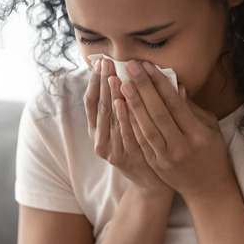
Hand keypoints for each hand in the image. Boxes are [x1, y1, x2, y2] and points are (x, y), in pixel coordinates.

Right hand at [83, 58, 170, 194]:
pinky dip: (122, 118)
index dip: (94, 81)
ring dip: (111, 97)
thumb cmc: (143, 145)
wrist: (152, 182)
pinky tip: (123, 103)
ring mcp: (110, 150)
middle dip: (103, 83)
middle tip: (106, 63)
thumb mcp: (131, 123)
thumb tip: (138, 70)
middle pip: (99, 106)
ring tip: (114, 77)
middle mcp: (99, 139)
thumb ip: (130, 101)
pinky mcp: (123, 159)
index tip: (100, 62)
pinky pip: (122, 134)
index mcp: (98, 129)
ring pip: (109, 119)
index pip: (91, 100)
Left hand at [119, 60, 236, 200]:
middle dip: (142, 88)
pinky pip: (140, 141)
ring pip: (146, 127)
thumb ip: (191, 108)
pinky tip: (121, 108)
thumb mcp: (209, 126)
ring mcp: (166, 157)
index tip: (148, 66)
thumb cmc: (211, 151)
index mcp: (198, 134)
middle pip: (158, 113)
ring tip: (121, 84)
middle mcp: (181, 146)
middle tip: (130, 67)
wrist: (207, 187)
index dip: (160, 84)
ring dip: (132, 104)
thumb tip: (175, 85)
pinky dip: (130, 123)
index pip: (175, 104)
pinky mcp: (155, 164)